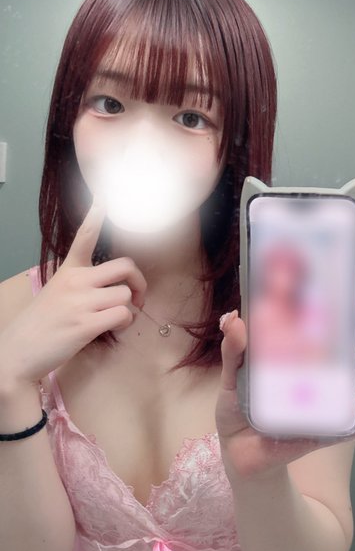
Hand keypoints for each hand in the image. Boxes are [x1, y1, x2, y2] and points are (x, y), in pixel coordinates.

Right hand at [0, 196, 146, 389]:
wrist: (18, 353)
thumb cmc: (42, 324)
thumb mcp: (57, 292)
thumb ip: (83, 284)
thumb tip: (116, 288)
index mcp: (68, 271)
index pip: (85, 237)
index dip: (96, 215)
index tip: (104, 196)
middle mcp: (76, 282)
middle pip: (126, 267)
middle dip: (139, 282)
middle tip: (138, 297)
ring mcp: (81, 303)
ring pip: (126, 295)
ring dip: (129, 310)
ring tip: (114, 320)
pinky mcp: (85, 325)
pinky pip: (123, 315)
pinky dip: (125, 324)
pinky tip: (113, 330)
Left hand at [215, 287, 354, 481]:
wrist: (239, 452)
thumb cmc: (242, 406)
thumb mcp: (233, 375)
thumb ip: (234, 349)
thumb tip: (233, 318)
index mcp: (308, 351)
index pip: (337, 322)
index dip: (353, 302)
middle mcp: (330, 371)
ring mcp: (336, 400)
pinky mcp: (335, 430)